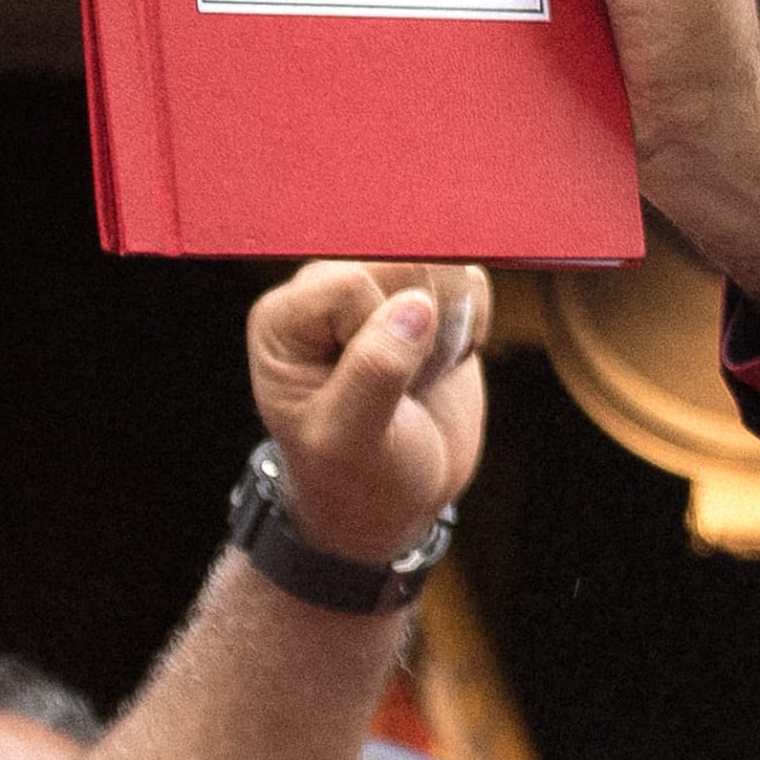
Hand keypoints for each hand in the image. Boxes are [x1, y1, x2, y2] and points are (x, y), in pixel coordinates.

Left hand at [245, 262, 489, 566]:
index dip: (382, 332)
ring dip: (452, 324)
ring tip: (423, 372)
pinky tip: (444, 361)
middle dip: (425, 324)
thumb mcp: (351, 441)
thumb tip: (416, 306)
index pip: (351, 283)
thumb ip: (375, 373)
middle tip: (408, 382)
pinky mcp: (426, 296)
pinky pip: (471, 279)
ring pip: (442, 261)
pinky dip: (473, 323)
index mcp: (286, 319)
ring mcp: (377, 290)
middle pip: (401, 260)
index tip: (381, 387)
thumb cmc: (357, 477)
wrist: (398, 499)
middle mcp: (324, 291)